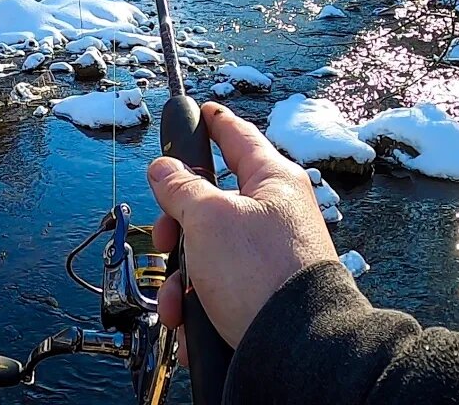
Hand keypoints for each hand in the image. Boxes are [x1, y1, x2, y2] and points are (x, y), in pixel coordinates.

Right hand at [149, 102, 336, 358]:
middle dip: (176, 227)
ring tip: (178, 304)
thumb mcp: (208, 217)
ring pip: (207, 252)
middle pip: (210, 203)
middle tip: (165, 241)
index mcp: (272, 180)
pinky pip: (218, 289)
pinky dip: (198, 305)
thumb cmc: (259, 272)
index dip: (213, 121)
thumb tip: (164, 167)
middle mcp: (275, 214)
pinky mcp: (264, 294)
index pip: (238, 136)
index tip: (200, 110)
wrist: (294, 349)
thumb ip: (180, 187)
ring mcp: (270, 256)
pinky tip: (192, 324)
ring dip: (181, 278)